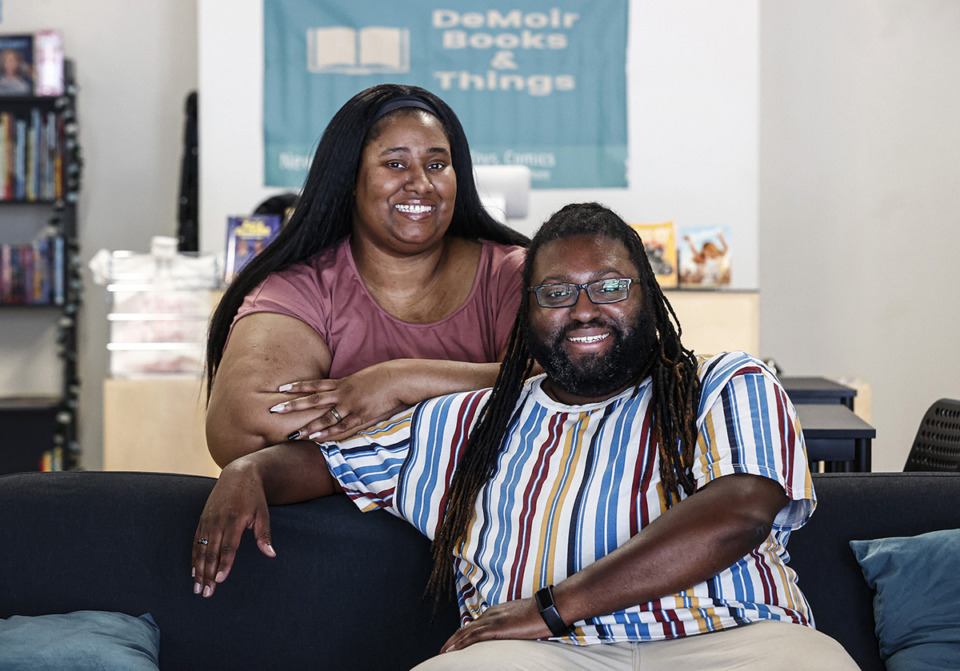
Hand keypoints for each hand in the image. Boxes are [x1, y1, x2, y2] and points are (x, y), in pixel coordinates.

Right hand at [191, 460, 275, 597]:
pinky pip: (196, 541)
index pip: (228, 547)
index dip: (224, 565)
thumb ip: (264, 535)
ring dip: (199, 570)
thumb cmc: (254, 496)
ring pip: (201, 549)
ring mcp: (208, 520)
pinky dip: (194, 557)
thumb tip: (271, 554)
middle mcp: (218, 521)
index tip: (220, 580)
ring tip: (198, 588)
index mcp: (235, 520)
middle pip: (212, 552)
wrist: (238, 474)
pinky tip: (194, 572)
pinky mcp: (202, 519)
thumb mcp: (263, 513)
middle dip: (208, 574)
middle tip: (206, 593)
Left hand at [269, 361, 411, 441]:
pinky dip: (328, 434)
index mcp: (344, 382)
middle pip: (313, 400)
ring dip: (308, 426)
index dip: (298, 387)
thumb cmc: (387, 377)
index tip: (282, 388)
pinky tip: (316, 439)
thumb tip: (347, 389)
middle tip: (275, 410)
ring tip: (293, 434)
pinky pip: (342, 427)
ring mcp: (351, 405)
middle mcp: (343, 393)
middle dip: (293, 406)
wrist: (400, 379)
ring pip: (324, 417)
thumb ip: (354, 385)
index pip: (315, 385)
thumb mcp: (366, 378)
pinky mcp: (362, 416)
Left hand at [440, 597, 551, 652]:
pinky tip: (453, 651)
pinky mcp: (496, 626)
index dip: (460, 637)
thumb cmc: (539, 616)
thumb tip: (509, 638)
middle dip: (452, 641)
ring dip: (452, 644)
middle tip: (442, 652)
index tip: (453, 646)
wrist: (548, 609)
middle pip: (464, 629)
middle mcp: (490, 614)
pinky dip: (461, 644)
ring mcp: (492, 619)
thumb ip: (510, 629)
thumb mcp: (520, 622)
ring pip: (465, 632)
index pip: (472, 626)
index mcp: (495, 613)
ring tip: (442, 654)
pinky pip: (473, 636)